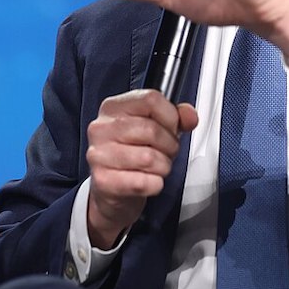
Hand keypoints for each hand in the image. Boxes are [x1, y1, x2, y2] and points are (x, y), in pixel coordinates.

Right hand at [85, 89, 198, 248]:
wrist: (112, 188)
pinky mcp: (102, 181)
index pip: (151, 99)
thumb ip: (176, 117)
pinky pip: (143, 182)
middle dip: (169, 145)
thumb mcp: (154, 127)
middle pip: (152, 130)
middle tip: (166, 152)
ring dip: (163, 166)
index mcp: (113, 107)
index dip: (170, 116)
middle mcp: (101, 128)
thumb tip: (190, 116)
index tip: (172, 127)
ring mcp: (99, 155)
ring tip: (157, 166)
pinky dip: (154, 184)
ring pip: (149, 158)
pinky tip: (147, 180)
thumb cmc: (133, 152)